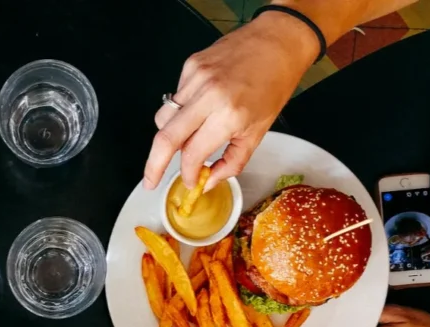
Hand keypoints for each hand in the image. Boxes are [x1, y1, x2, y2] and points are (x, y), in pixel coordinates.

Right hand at [143, 12, 319, 190]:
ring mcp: (196, 78)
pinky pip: (174, 98)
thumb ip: (232, 162)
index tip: (190, 181)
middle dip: (153, 166)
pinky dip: (181, 112)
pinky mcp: (190, 66)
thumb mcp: (258, 132)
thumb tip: (208, 181)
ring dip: (169, 136)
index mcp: (229, 115)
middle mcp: (208, 95)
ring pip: (163, 118)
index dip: (187, 174)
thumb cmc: (274, 85)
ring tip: (186, 138)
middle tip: (150, 181)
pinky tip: (199, 107)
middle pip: (165, 138)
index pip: (192, 154)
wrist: (278, 42)